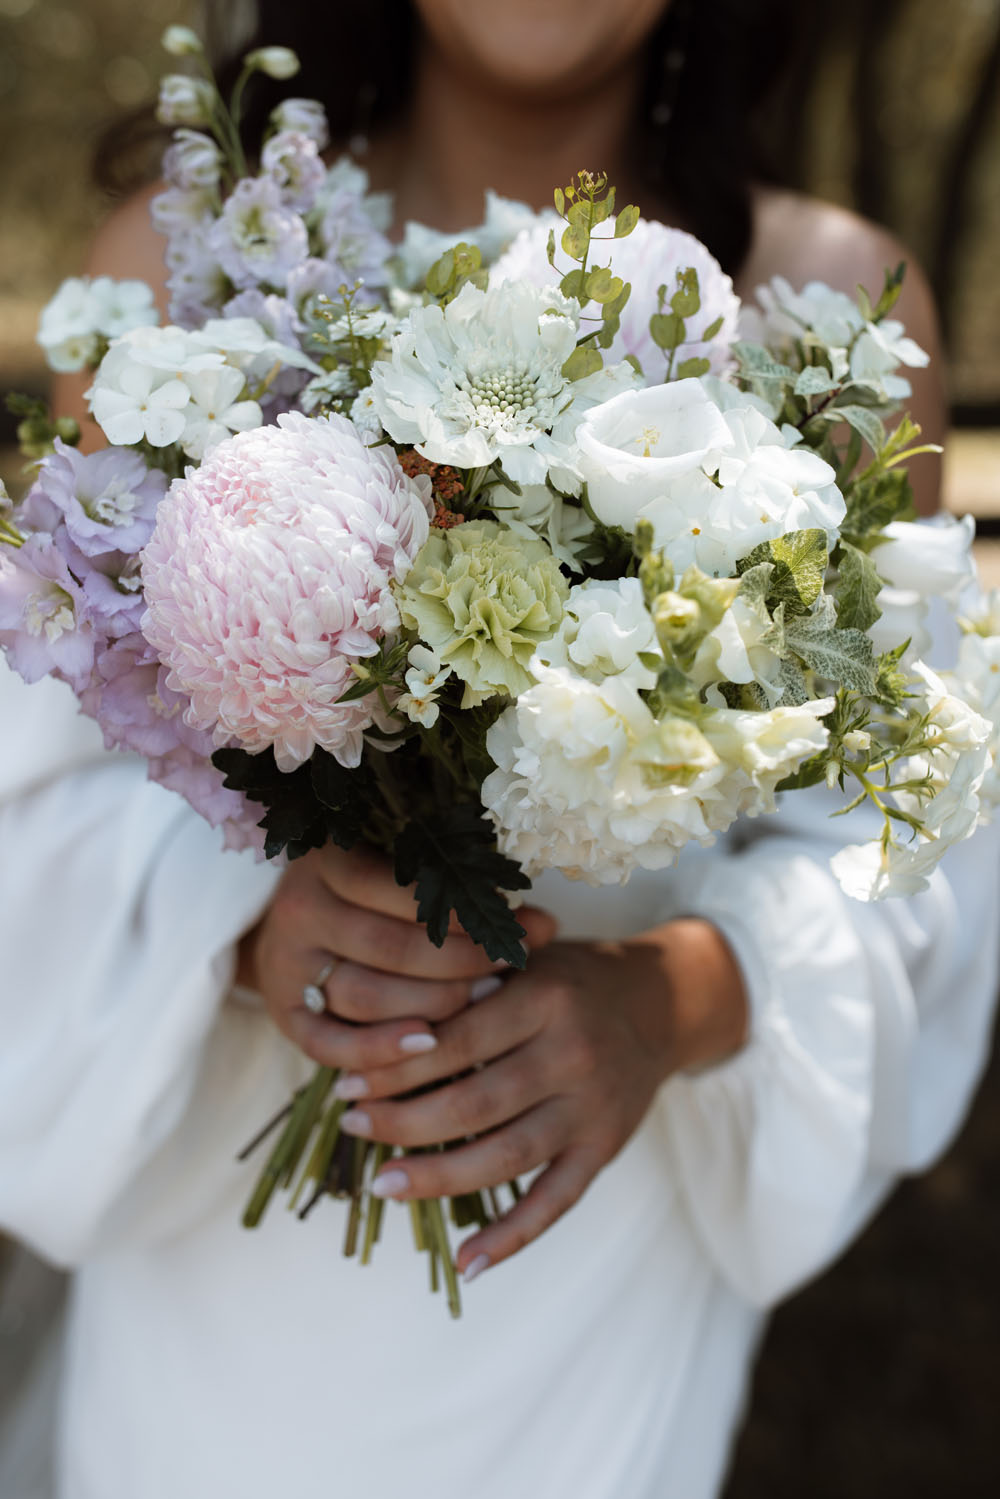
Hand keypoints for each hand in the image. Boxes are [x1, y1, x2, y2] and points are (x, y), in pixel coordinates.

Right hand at [237, 842, 556, 1071]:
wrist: (304, 923)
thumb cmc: (378, 892)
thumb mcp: (413, 876)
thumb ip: (470, 897)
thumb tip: (547, 927)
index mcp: (326, 859)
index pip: (396, 886)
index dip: (459, 911)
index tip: (509, 926)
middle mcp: (298, 908)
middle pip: (387, 947)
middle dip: (457, 964)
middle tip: (505, 971)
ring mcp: (284, 964)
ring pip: (363, 995)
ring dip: (430, 1005)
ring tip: (480, 1004)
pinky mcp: (282, 1013)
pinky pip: (328, 1043)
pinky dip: (380, 1050)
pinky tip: (428, 1044)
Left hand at [330, 919, 748, 1278]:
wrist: (661, 1002)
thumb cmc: (568, 978)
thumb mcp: (523, 958)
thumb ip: (463, 984)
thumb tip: (372, 1026)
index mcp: (544, 998)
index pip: (455, 1039)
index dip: (395, 1065)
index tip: (347, 1079)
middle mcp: (572, 1054)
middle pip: (474, 1104)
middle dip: (403, 1121)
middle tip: (352, 1124)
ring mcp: (592, 1108)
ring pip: (506, 1157)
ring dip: (438, 1178)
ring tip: (382, 1183)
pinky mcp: (606, 1149)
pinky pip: (556, 1203)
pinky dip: (512, 1238)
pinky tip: (466, 1264)